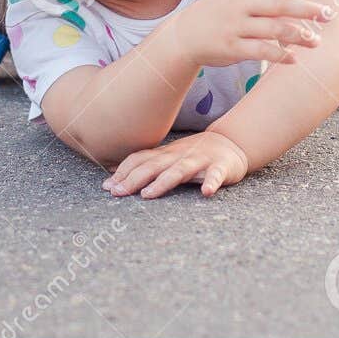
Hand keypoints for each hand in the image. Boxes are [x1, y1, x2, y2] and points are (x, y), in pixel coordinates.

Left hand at [103, 130, 250, 198]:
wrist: (230, 143)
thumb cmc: (193, 155)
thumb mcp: (168, 157)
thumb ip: (146, 165)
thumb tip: (113, 176)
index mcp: (165, 155)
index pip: (140, 160)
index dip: (123, 172)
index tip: (107, 187)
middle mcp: (179, 156)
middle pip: (154, 166)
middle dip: (134, 179)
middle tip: (117, 193)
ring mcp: (200, 161)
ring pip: (179, 170)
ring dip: (163, 182)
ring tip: (148, 194)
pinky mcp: (221, 167)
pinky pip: (216, 175)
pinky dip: (211, 183)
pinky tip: (206, 192)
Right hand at [168, 0, 335, 69]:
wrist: (183, 36)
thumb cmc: (215, 14)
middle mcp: (238, 5)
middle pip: (279, 4)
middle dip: (307, 9)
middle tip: (328, 14)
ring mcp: (234, 26)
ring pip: (273, 29)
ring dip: (299, 35)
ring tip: (316, 41)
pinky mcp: (230, 48)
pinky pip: (261, 51)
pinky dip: (280, 55)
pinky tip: (294, 59)